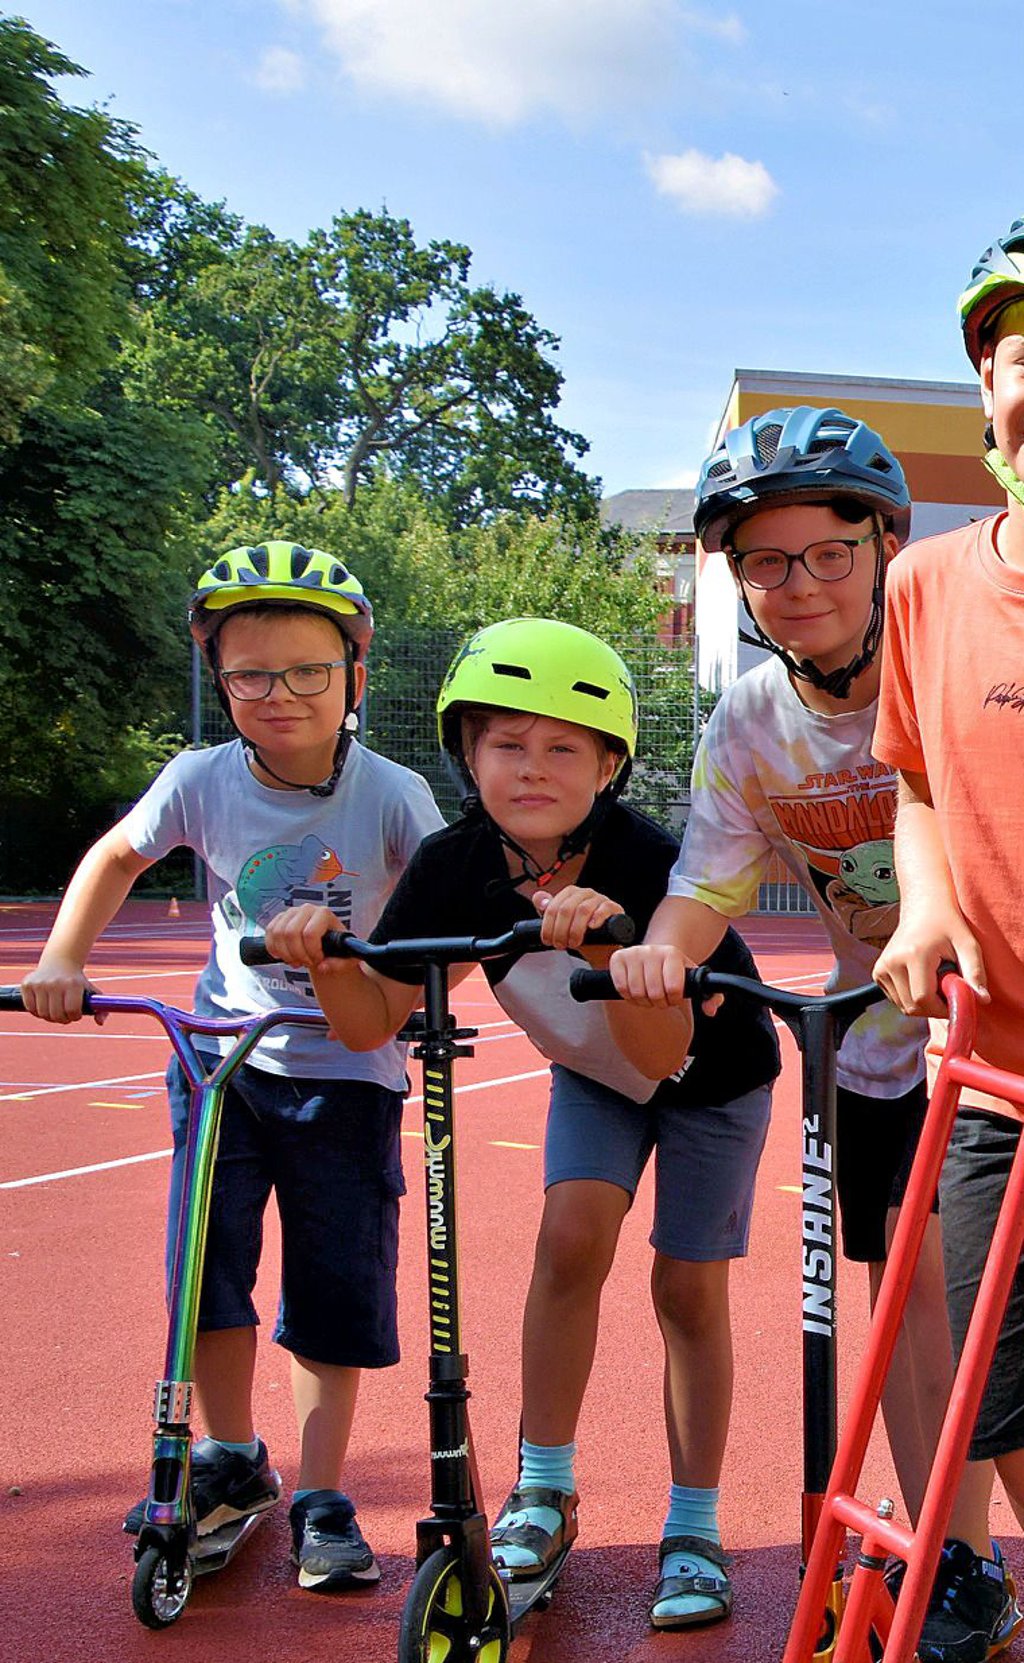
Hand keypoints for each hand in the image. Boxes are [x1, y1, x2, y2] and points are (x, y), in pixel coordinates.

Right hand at [22, 957, 102, 1023]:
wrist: (60, 962)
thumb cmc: (78, 981)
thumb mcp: (92, 992)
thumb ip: (101, 1009)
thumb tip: (100, 1023)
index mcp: (73, 984)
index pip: (72, 1011)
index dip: (74, 1017)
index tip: (75, 1014)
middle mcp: (55, 983)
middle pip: (56, 1015)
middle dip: (62, 1019)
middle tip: (64, 1015)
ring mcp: (40, 983)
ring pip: (42, 1014)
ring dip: (49, 1016)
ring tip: (55, 1009)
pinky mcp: (27, 984)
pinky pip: (30, 1008)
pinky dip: (36, 1012)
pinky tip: (44, 1005)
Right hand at [262, 904, 352, 974]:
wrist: (327, 944)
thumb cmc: (337, 948)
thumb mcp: (346, 958)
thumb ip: (339, 964)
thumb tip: (322, 966)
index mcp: (324, 914)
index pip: (310, 933)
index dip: (311, 952)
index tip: (318, 961)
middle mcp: (307, 909)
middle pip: (291, 933)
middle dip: (297, 954)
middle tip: (305, 963)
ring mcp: (291, 912)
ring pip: (277, 934)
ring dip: (285, 953)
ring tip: (297, 960)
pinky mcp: (280, 918)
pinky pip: (269, 933)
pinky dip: (273, 948)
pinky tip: (284, 955)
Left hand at [533, 886, 623, 955]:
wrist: (602, 946)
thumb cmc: (582, 934)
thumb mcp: (561, 923)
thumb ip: (548, 910)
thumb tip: (538, 898)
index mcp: (570, 893)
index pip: (553, 907)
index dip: (548, 926)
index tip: (548, 940)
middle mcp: (584, 894)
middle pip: (566, 909)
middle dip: (560, 931)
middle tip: (561, 944)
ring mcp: (600, 899)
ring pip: (583, 910)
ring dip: (575, 930)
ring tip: (574, 943)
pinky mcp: (613, 908)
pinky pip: (604, 909)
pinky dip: (597, 918)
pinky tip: (591, 928)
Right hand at [608, 944, 723, 1015]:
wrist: (654, 956)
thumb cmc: (674, 972)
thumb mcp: (695, 981)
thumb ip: (711, 996)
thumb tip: (710, 1010)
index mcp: (672, 953)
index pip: (674, 988)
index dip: (674, 999)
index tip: (675, 997)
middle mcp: (652, 950)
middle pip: (654, 993)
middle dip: (659, 1002)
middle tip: (661, 998)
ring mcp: (633, 953)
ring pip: (636, 992)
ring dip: (643, 1001)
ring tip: (649, 996)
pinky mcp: (617, 959)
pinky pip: (621, 987)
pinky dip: (628, 996)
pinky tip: (636, 992)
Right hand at [873, 916, 988, 1017]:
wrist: (923, 909)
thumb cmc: (948, 925)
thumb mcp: (968, 944)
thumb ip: (975, 972)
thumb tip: (982, 1000)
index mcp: (913, 954)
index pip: (923, 999)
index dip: (942, 1007)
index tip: (956, 998)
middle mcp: (892, 962)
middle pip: (912, 1007)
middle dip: (934, 1007)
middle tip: (947, 988)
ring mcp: (881, 968)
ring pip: (904, 1007)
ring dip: (924, 1003)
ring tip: (935, 980)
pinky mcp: (878, 973)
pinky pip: (897, 1000)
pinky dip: (912, 998)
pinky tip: (922, 979)